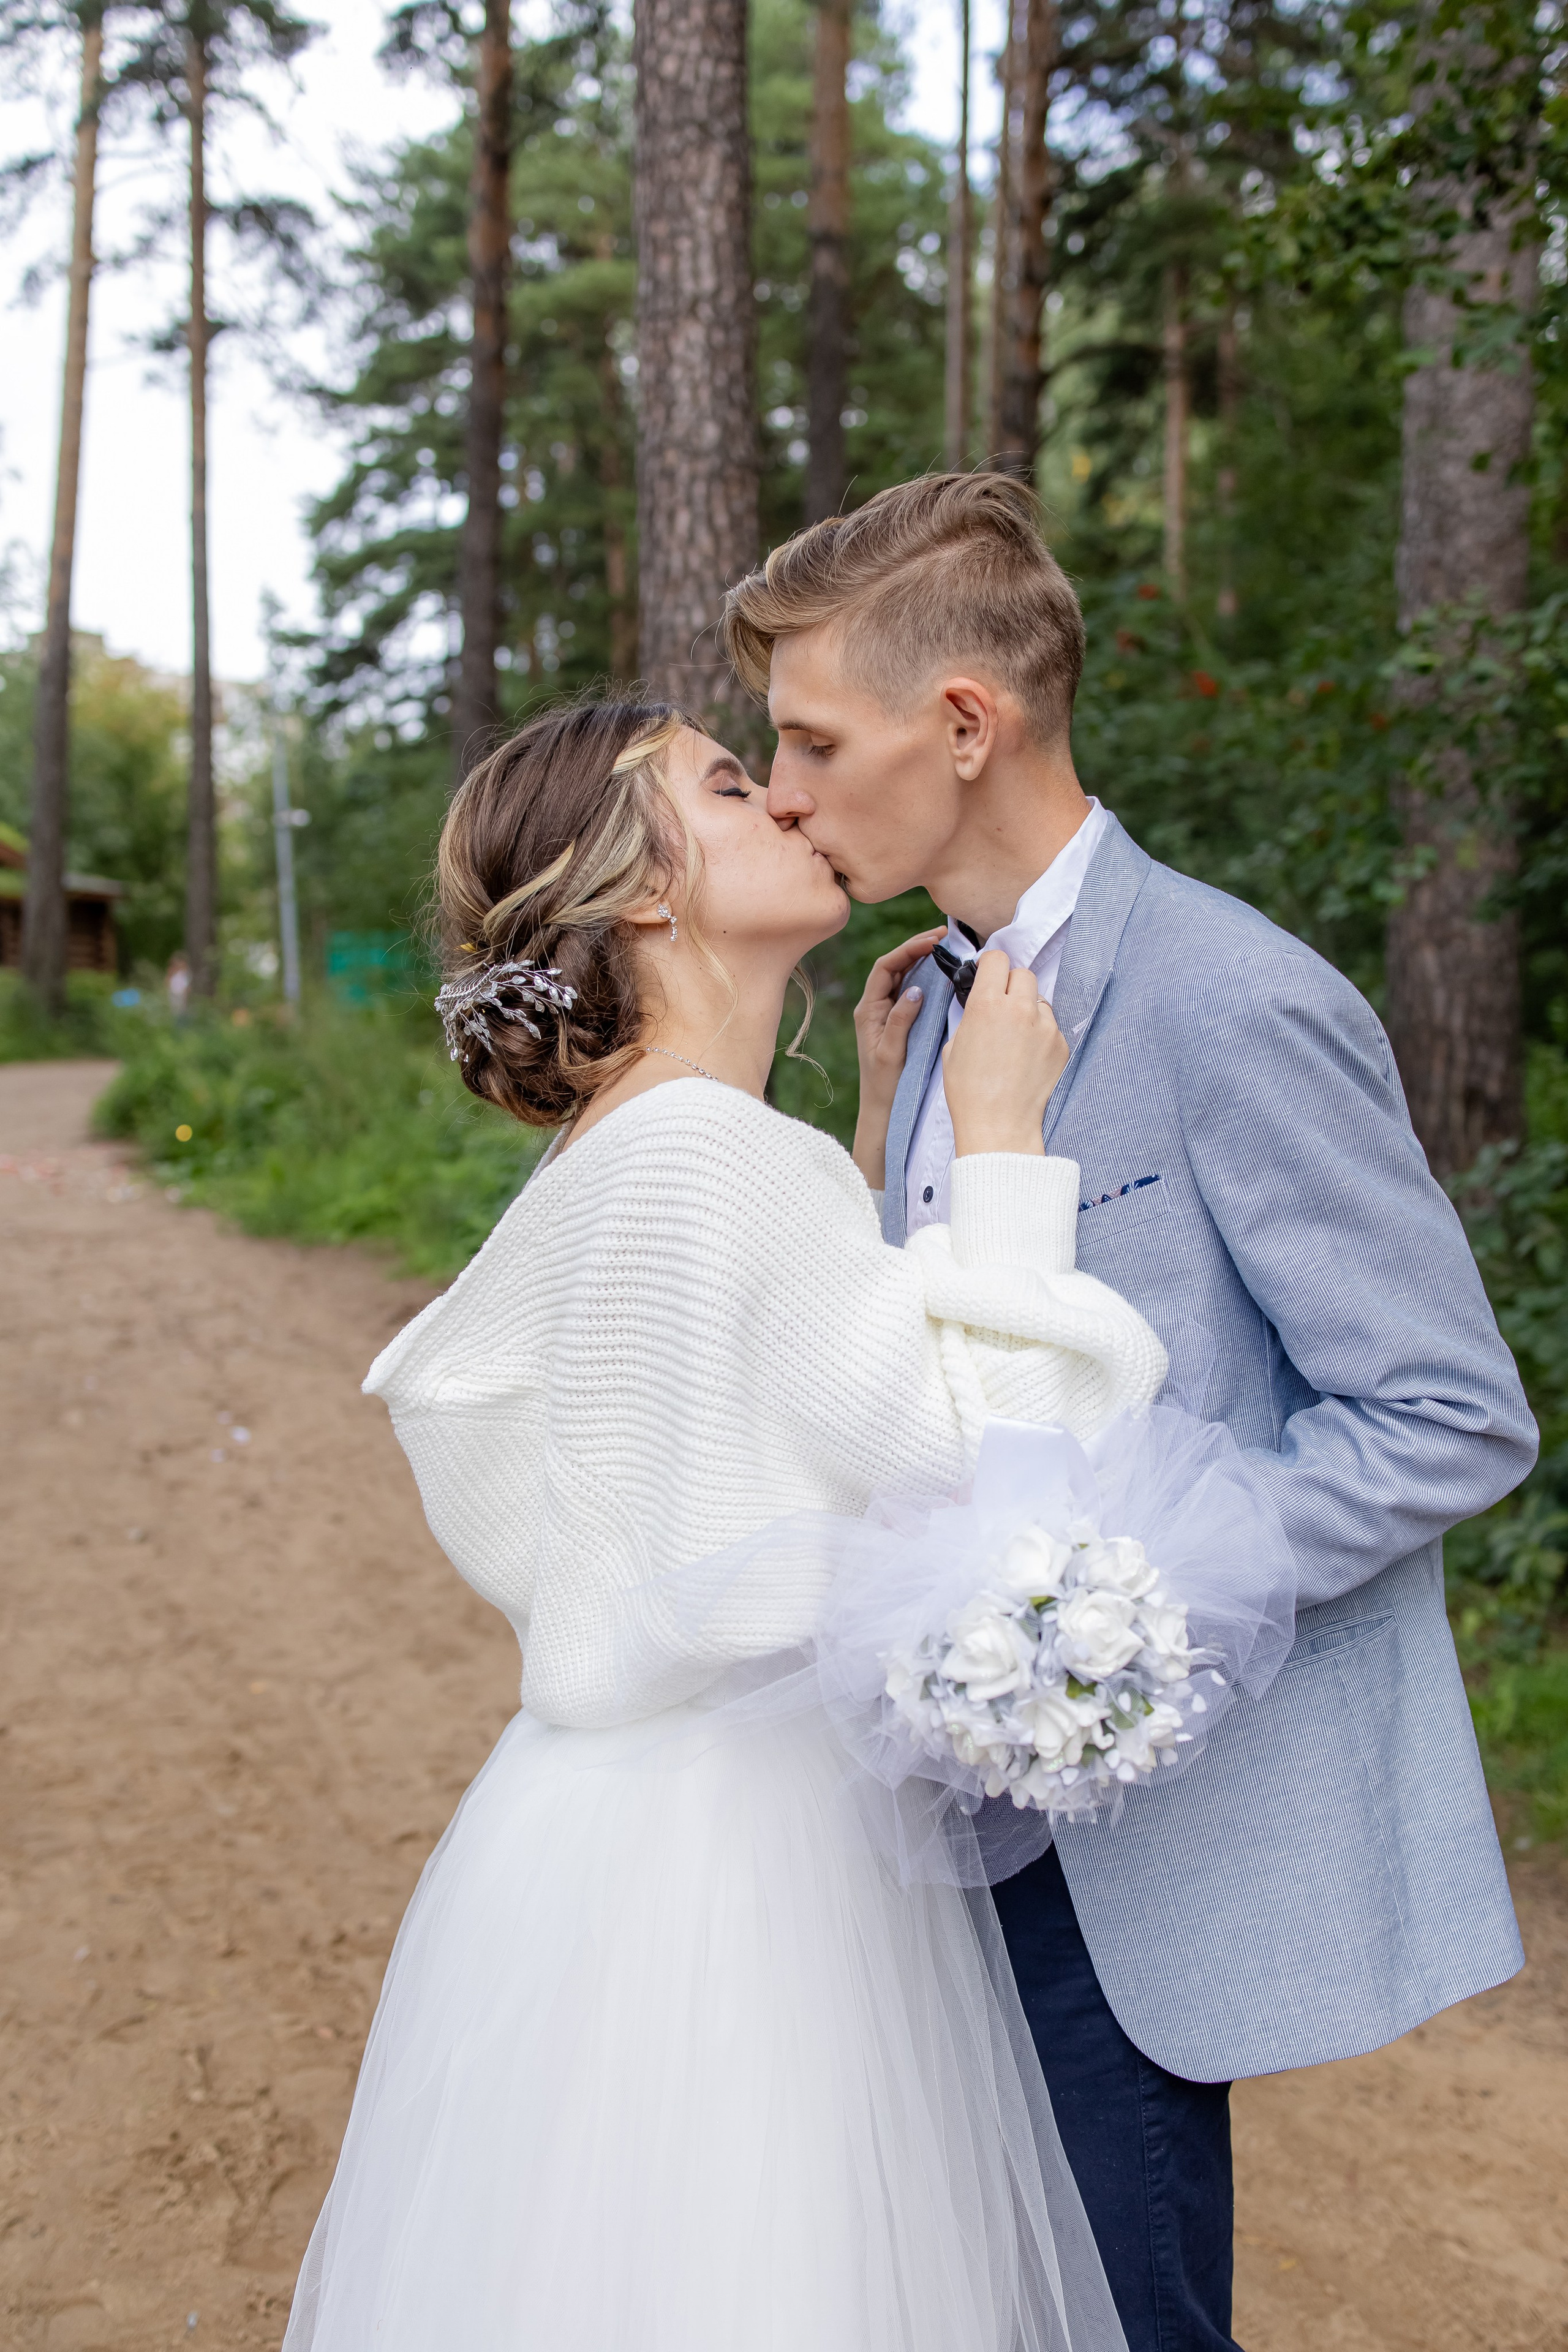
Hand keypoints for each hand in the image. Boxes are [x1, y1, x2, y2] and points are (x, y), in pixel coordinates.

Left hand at [851, 925, 944, 1188]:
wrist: (883, 1110)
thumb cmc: (885, 1086)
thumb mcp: (892, 1053)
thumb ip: (901, 1020)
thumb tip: (916, 989)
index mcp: (868, 1010)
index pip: (885, 967)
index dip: (907, 949)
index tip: (931, 941)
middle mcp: (875, 1008)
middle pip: (895, 966)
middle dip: (917, 947)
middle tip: (944, 936)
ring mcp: (887, 1014)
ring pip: (904, 977)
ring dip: (923, 960)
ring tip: (946, 947)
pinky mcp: (899, 1022)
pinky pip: (912, 992)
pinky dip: (927, 978)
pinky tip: (944, 972)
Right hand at [943, 949, 1068, 1157]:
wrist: (999, 1126)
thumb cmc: (969, 1091)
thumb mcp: (954, 1047)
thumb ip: (971, 1017)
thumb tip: (982, 1006)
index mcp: (986, 1004)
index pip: (997, 959)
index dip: (991, 967)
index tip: (989, 977)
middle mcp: (1018, 1009)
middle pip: (1022, 974)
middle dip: (1011, 986)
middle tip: (1002, 1007)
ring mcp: (1045, 1027)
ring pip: (1040, 1000)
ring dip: (1028, 1009)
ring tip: (1016, 1037)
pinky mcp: (1060, 1045)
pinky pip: (1051, 1026)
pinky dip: (1041, 1034)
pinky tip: (1028, 1057)